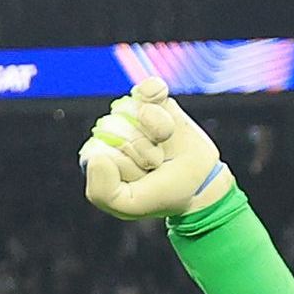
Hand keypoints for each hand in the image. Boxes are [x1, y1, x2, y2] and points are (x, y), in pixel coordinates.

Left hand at [83, 72, 230, 219]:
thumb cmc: (158, 195)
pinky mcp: (156, 102)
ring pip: (140, 113)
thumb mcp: (127, 205)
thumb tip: (98, 156)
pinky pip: (149, 88)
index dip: (126, 169)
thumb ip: (102, 192)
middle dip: (144, 153)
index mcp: (97, 156)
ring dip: (159, 133)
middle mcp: (111, 133)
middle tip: (153, 165)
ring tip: (164, 146)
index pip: (101, 153)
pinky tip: (157, 98)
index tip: (140, 180)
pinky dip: (154, 92)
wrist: (196, 185)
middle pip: (120, 131)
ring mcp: (133, 115)